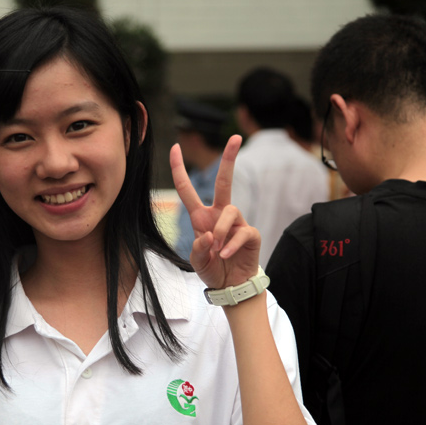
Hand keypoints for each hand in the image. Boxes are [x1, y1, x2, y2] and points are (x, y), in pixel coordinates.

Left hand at [170, 135, 260, 289]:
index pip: (187, 189)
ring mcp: (236, 223)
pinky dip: (231, 245)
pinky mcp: (250, 234)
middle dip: (229, 159)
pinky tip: (225, 256)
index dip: (179, 169)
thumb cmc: (212, 269)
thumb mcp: (196, 261)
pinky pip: (242, 232)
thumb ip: (198, 249)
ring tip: (217, 251)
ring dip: (221, 232)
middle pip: (224, 181)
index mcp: (201, 217)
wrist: (230, 286)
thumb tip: (209, 235)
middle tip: (235, 138)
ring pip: (230, 210)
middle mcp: (218, 215)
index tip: (175, 148)